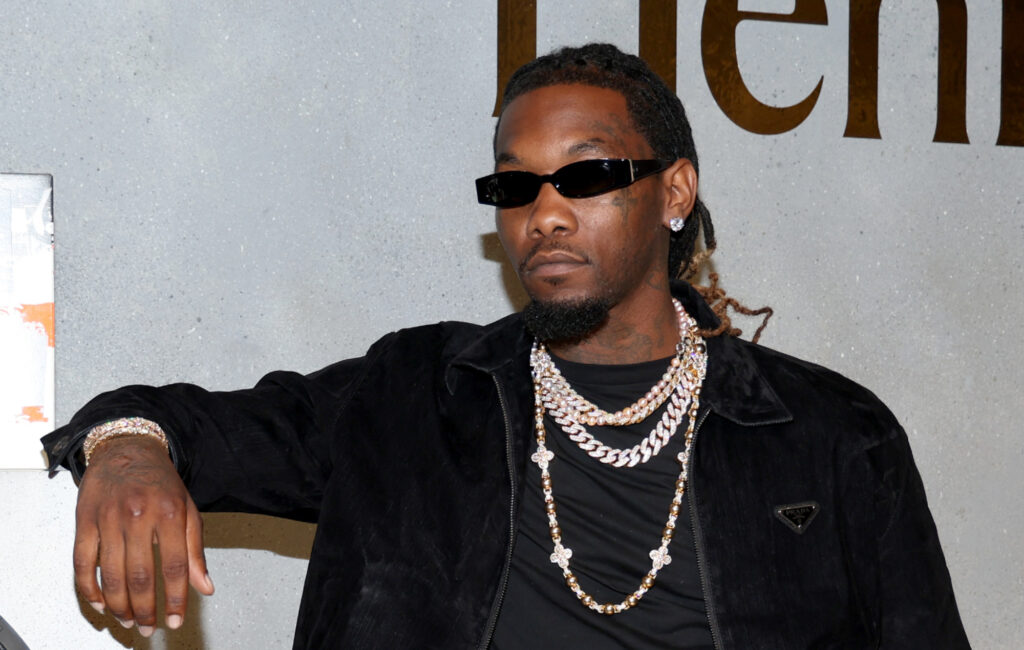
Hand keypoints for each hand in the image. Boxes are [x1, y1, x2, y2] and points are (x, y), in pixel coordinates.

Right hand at [73, 435, 214, 636]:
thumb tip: (205, 587)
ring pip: (111, 575)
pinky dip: (89, 589)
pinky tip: (100, 604)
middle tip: (149, 627)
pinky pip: (83, 563)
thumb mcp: (188, 509)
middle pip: (140, 576)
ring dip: (119, 606)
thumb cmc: (160, 481)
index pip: (175, 566)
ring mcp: (108, 518)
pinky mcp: (84, 521)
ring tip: (128, 620)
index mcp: (170, 512)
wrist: (126, 449)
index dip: (174, 598)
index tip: (174, 619)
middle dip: (145, 609)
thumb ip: (195, 550)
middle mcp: (139, 515)